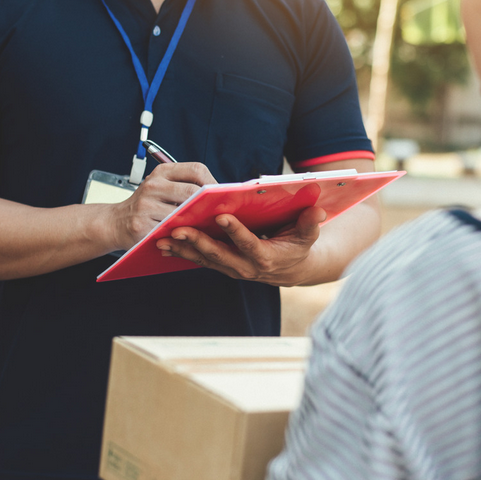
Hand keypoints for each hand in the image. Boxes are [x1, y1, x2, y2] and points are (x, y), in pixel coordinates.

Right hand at [109, 162, 216, 249]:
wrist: (116, 222)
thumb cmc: (146, 206)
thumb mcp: (163, 188)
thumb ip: (185, 186)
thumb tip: (219, 195)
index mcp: (162, 172)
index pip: (196, 169)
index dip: (213, 183)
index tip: (221, 195)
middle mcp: (153, 185)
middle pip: (192, 191)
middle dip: (207, 203)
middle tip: (216, 213)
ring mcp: (146, 205)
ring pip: (183, 213)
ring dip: (196, 221)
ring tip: (204, 225)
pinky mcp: (142, 225)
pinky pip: (170, 231)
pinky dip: (182, 234)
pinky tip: (187, 235)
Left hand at [155, 206, 328, 286]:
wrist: (290, 269)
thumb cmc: (298, 246)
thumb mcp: (308, 236)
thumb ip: (311, 224)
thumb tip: (317, 210)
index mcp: (265, 257)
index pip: (249, 243)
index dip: (235, 231)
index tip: (222, 215)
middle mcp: (245, 266)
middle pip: (219, 254)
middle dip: (198, 241)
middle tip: (180, 228)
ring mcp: (231, 268)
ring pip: (204, 259)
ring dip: (183, 249)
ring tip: (163, 237)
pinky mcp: (221, 266)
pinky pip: (199, 260)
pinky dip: (182, 253)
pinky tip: (163, 244)